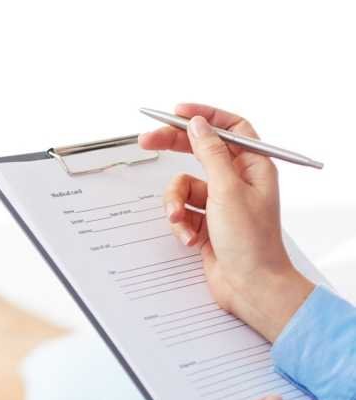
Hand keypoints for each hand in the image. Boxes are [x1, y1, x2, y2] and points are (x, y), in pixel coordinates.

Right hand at [139, 103, 314, 340]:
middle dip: (173, 149)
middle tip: (146, 141)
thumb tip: (199, 124)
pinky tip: (190, 238)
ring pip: (184, 185)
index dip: (206, 116)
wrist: (250, 287)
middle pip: (200, 151)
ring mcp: (221, 202)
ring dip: (176, 202)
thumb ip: (210, 153)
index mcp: (253, 167)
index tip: (178, 112)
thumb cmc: (251, 243)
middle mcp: (238, 181)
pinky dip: (182, 223)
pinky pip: (183, 210)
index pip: (230, 128)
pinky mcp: (206, 222)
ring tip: (180, 219)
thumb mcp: (227, 191)